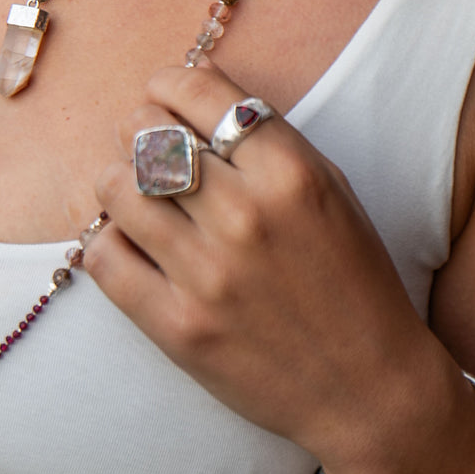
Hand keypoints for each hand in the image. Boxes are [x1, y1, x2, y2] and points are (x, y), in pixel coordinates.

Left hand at [83, 61, 474, 473]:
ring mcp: (208, 274)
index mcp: (292, 174)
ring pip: (116, 186)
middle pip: (148, 133)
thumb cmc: (354, 281)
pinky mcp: (177, 327)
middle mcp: (246, 216)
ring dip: (118, 181)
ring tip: (136, 194)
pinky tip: (131, 242)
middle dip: (141, 130)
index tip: (163, 93)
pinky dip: (109, 239)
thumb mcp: (330, 191)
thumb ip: (266, 141)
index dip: (169, 83)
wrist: (370, 390)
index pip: (199, 91)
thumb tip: (189, 90)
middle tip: (149, 146)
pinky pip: (104, 256)